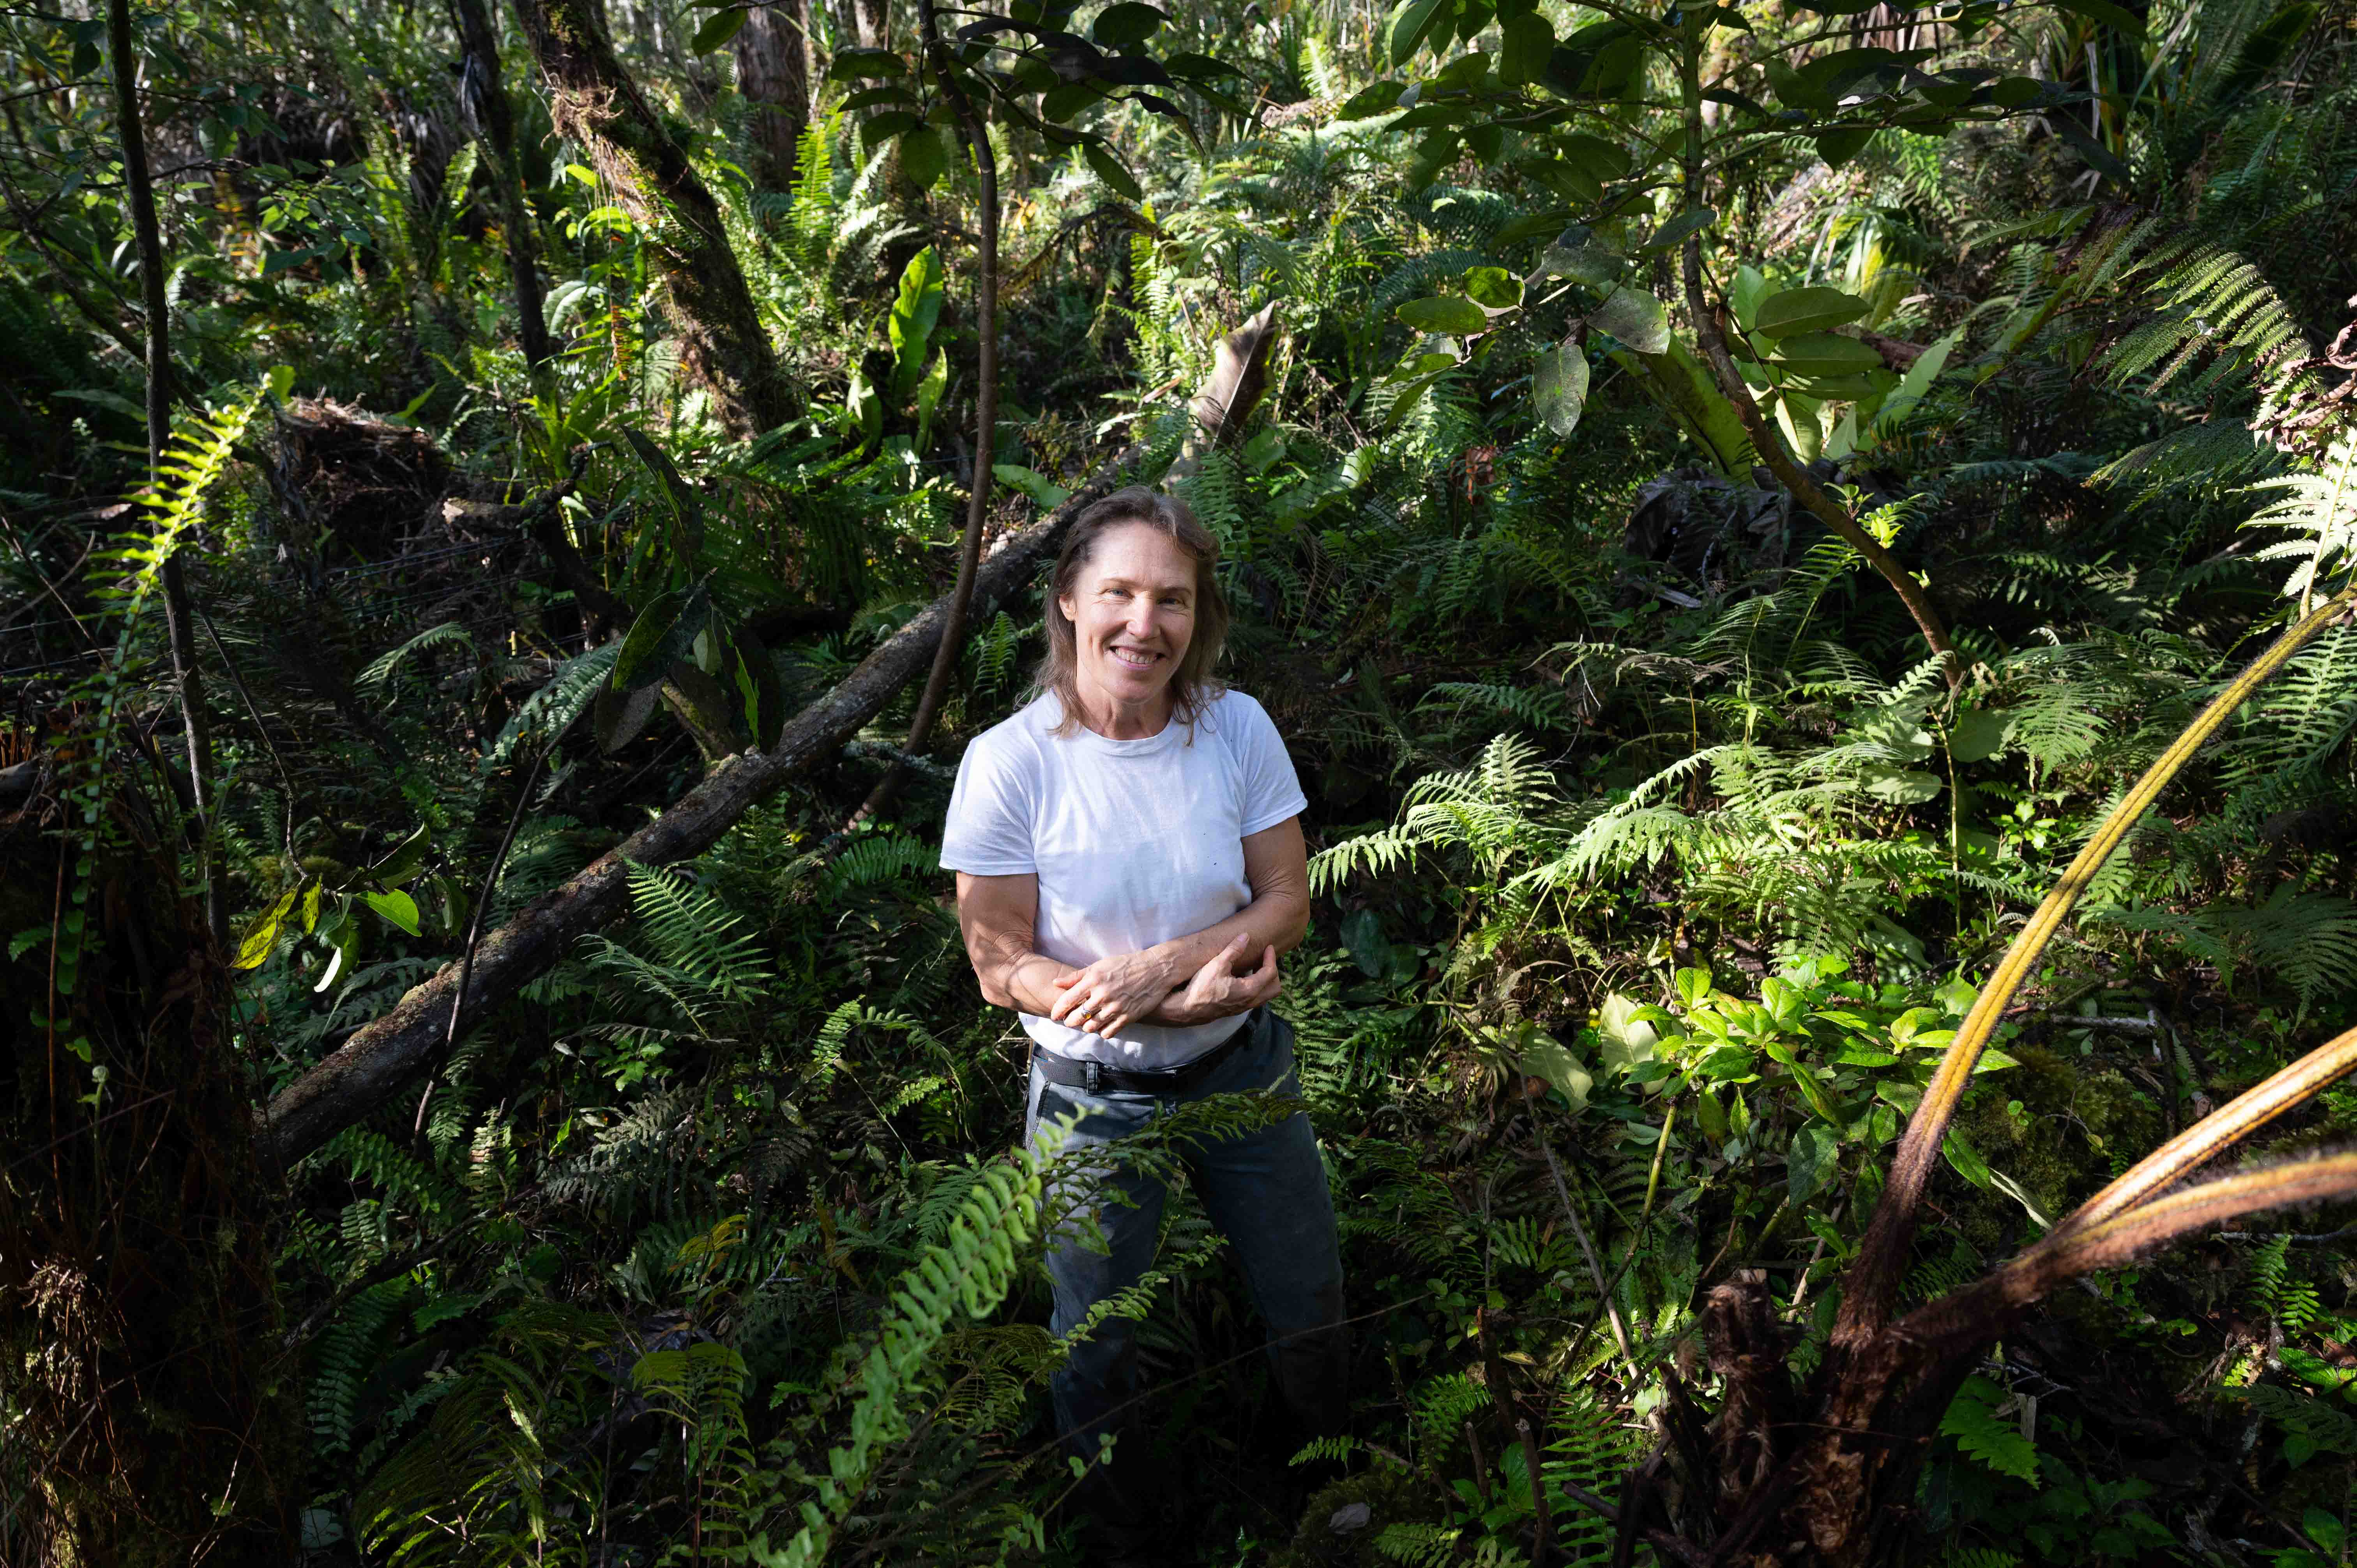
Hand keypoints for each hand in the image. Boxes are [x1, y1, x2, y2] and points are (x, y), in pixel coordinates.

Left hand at [1045, 947, 1180, 1037]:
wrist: (1155, 970)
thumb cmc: (1125, 965)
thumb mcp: (1099, 966)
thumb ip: (1076, 976)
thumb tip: (1056, 983)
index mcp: (1093, 980)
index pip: (1067, 1000)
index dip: (1058, 1010)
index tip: (1055, 1016)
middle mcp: (1103, 995)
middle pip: (1077, 1017)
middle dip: (1070, 1021)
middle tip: (1070, 1020)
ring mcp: (1116, 1007)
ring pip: (1091, 1027)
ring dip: (1085, 1027)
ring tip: (1087, 1023)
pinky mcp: (1128, 1017)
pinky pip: (1108, 1033)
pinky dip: (1102, 1032)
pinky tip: (1103, 1025)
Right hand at [1151, 934, 1281, 1027]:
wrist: (1188, 1008)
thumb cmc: (1202, 987)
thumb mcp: (1217, 964)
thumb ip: (1233, 950)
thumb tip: (1245, 936)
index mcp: (1249, 990)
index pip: (1270, 972)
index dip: (1271, 957)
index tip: (1268, 947)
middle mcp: (1250, 1001)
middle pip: (1275, 988)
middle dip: (1273, 971)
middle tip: (1265, 959)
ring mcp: (1244, 1007)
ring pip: (1266, 995)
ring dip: (1265, 980)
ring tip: (1255, 966)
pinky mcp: (1237, 1009)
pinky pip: (1256, 998)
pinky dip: (1257, 986)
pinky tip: (1244, 976)